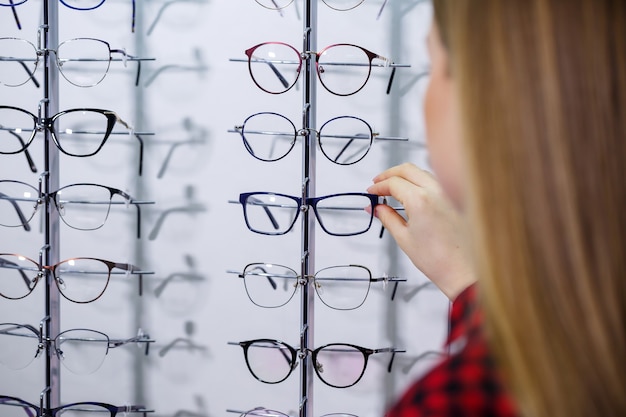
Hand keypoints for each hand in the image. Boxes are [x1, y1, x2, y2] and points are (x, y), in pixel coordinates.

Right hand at [367, 163, 473, 299]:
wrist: (462, 271)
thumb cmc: (438, 260)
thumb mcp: (404, 238)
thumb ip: (387, 218)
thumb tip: (376, 208)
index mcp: (421, 200)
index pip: (393, 182)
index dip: (378, 187)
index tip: (371, 193)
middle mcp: (437, 191)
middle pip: (407, 169)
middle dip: (389, 174)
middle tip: (378, 184)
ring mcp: (449, 193)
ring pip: (422, 172)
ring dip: (405, 176)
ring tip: (393, 188)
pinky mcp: (456, 199)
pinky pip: (435, 182)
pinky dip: (420, 182)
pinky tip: (412, 192)